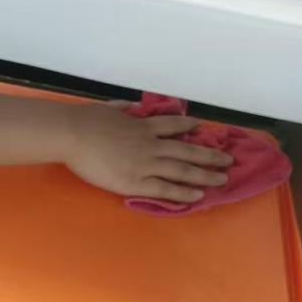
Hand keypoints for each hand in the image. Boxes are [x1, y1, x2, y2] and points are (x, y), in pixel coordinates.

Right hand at [62, 103, 231, 204]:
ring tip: (222, 179)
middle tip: (228, 160)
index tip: (203, 128)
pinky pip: (166, 188)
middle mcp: (151, 145)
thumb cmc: (86, 120)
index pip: (173, 126)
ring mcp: (146, 164)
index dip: (189, 127)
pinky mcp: (136, 182)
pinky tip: (198, 196)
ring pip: (182, 170)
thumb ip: (124, 108)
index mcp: (142, 126)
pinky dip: (183, 192)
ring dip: (205, 175)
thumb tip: (133, 106)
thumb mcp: (110, 108)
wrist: (73, 134)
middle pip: (187, 151)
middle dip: (210, 156)